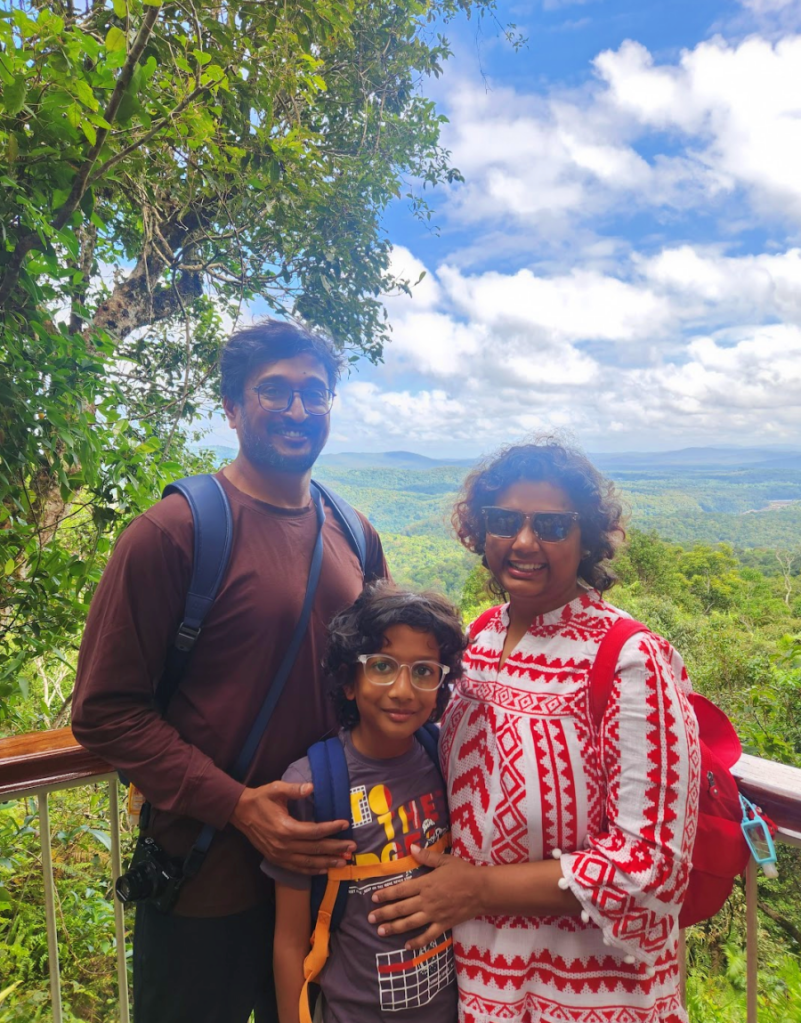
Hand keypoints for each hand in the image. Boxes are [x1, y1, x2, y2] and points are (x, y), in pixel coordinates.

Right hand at [230, 781, 355, 873]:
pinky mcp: (276, 860)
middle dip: (335, 848)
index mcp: (285, 828)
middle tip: (352, 847)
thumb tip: (311, 787)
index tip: (345, 824)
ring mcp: (280, 855)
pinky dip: (312, 870)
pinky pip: (297, 868)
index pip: (315, 831)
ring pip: (308, 862)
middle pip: (315, 849)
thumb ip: (294, 789)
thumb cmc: (260, 799)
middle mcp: (284, 845)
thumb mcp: (276, 789)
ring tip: (344, 862)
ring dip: (327, 862)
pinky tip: (324, 870)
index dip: (331, 828)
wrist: (240, 813)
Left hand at [367, 845, 481, 949]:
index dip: (386, 894)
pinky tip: (407, 946)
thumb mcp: (445, 860)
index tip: (374, 898)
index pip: (401, 890)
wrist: (482, 890)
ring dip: (394, 927)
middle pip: (402, 908)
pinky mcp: (444, 925)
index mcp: (425, 884)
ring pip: (410, 923)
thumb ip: (427, 856)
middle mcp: (427, 900)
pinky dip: (417, 942)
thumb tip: (411, 847)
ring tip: (381, 931)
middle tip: (371, 918)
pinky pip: (428, 935)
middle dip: (385, 913)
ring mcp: (434, 914)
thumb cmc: (463, 872)